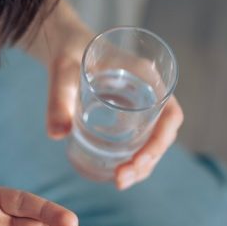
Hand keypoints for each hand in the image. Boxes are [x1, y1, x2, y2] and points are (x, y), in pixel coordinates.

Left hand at [33, 18, 183, 189]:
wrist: (64, 42)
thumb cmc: (67, 49)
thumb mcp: (62, 71)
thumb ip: (58, 98)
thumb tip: (56, 134)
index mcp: (145, 76)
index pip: (171, 114)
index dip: (161, 141)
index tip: (139, 162)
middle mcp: (148, 91)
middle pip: (162, 133)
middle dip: (147, 161)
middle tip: (121, 181)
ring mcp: (139, 104)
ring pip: (151, 140)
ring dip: (141, 165)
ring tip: (119, 182)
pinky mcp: (126, 113)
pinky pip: (138, 138)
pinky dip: (132, 158)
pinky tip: (115, 173)